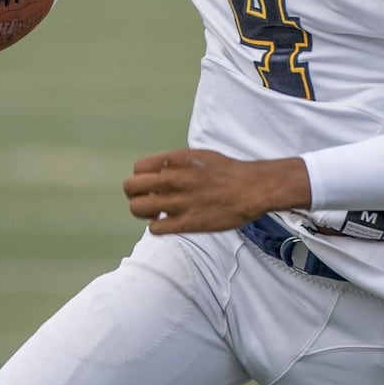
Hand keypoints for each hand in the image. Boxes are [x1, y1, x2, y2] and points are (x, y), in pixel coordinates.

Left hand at [123, 149, 309, 233]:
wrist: (252, 188)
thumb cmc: (229, 172)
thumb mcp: (199, 156)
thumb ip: (176, 163)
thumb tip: (158, 172)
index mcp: (176, 160)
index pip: (138, 168)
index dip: (142, 177)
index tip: (152, 184)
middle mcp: (173, 179)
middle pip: (130, 187)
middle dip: (136, 195)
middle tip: (149, 199)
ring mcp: (178, 202)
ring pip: (138, 209)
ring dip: (143, 212)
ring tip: (157, 213)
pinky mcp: (186, 223)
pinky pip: (154, 228)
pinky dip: (158, 227)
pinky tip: (169, 223)